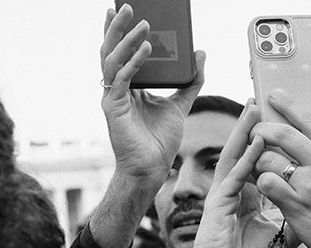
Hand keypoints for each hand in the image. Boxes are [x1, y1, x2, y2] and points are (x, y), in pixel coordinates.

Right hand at [100, 5, 204, 183]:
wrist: (152, 169)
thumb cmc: (160, 141)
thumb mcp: (180, 104)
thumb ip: (190, 81)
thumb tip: (200, 54)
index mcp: (128, 86)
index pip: (120, 51)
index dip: (120, 30)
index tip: (124, 10)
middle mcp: (116, 88)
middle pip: (111, 49)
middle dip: (117, 26)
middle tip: (125, 5)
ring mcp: (113, 98)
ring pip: (112, 60)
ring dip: (126, 39)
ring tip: (141, 24)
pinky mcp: (114, 108)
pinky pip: (121, 79)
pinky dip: (133, 63)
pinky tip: (146, 50)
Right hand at [178, 102, 289, 247]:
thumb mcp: (281, 237)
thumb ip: (297, 218)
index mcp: (248, 194)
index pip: (262, 159)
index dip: (273, 140)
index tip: (288, 120)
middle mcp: (235, 188)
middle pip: (249, 149)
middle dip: (260, 124)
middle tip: (270, 99)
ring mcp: (225, 193)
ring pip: (237, 153)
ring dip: (246, 129)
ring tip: (256, 105)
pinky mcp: (218, 204)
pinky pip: (234, 174)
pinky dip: (247, 156)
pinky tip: (257, 140)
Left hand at [250, 93, 310, 247]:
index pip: (310, 119)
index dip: (288, 104)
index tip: (273, 95)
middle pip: (283, 134)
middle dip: (263, 129)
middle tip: (254, 131)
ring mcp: (309, 185)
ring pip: (269, 159)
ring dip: (258, 159)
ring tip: (256, 164)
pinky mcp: (296, 206)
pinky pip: (267, 183)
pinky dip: (261, 181)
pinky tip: (263, 185)